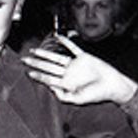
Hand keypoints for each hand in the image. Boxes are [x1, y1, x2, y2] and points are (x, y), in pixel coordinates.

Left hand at [22, 35, 137, 104]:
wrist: (113, 86)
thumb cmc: (97, 95)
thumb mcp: (78, 99)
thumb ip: (63, 96)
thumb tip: (50, 88)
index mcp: (66, 84)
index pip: (49, 78)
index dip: (38, 75)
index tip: (28, 72)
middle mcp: (68, 73)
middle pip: (49, 67)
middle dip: (36, 63)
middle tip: (24, 59)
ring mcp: (75, 65)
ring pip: (57, 57)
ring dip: (45, 53)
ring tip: (34, 50)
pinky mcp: (84, 57)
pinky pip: (72, 48)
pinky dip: (65, 42)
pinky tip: (57, 37)